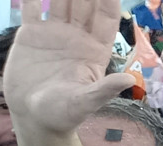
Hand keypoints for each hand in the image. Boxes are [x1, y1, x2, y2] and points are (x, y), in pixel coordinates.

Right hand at [6, 0, 138, 135]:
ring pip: (60, 1)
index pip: (106, 18)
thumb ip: (104, 90)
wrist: (32, 118)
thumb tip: (131, 80)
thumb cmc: (62, 114)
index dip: (108, 0)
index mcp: (95, 50)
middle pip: (85, 4)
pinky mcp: (31, 35)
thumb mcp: (84, 103)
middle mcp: (77, 37)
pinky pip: (32, 8)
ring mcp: (54, 33)